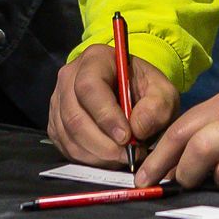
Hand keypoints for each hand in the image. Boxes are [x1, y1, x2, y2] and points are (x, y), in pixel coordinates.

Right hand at [48, 44, 178, 167]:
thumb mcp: (162, 92)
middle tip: (128, 155)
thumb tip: (137, 128)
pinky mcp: (56, 124)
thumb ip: (157, 106)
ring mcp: (58, 101)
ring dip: (98, 154)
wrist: (131, 94)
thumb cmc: (145, 90)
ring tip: (123, 157)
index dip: (106, 115)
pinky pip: (66, 147)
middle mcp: (69, 77)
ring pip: (69, 135)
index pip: (89, 86)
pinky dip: (89, 159)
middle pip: (75, 116)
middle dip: (103, 143)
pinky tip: (109, 158)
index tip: (127, 137)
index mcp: (94, 59)